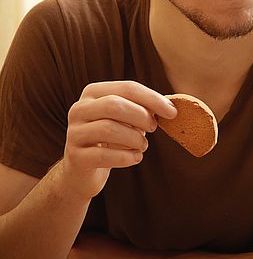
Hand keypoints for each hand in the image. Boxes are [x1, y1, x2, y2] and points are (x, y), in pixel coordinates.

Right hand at [59, 80, 176, 201]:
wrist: (82, 170)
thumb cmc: (111, 139)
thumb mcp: (125, 119)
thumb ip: (142, 109)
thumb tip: (169, 108)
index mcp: (93, 93)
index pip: (127, 88)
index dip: (152, 99)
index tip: (172, 112)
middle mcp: (79, 109)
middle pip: (114, 105)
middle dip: (141, 117)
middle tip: (154, 128)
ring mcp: (74, 133)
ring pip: (109, 129)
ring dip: (134, 139)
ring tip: (142, 145)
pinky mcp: (76, 157)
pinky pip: (104, 155)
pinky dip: (127, 157)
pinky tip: (135, 158)